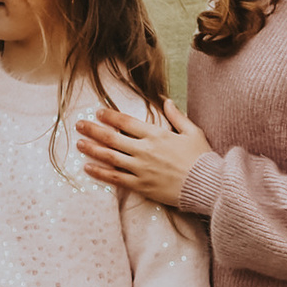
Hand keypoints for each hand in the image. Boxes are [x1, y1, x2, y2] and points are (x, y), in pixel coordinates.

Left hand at [75, 100, 209, 204]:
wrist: (208, 185)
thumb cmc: (202, 158)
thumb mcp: (193, 132)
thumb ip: (177, 116)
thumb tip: (166, 100)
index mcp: (157, 134)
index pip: (127, 122)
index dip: (110, 116)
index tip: (98, 112)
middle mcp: (145, 150)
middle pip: (112, 137)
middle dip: (93, 130)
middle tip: (79, 125)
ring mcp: (141, 168)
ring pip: (110, 157)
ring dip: (92, 149)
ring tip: (78, 144)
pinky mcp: (141, 186)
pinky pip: (116, 178)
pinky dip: (100, 172)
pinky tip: (88, 167)